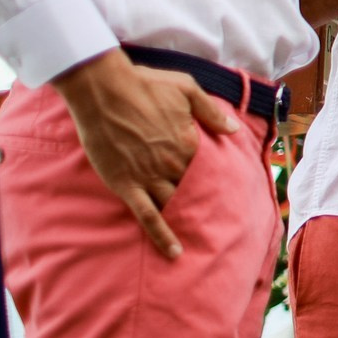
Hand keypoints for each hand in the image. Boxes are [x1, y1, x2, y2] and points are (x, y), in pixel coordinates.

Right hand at [53, 51, 242, 257]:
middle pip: (192, 188)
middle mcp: (173, 164)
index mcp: (190, 142)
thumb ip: (212, 112)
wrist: (104, 90)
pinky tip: (173, 251)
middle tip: (215, 219)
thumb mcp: (188, 89)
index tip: (222, 188)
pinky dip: (161, 235)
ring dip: (186, 219)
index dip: (212, 177)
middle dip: (201, 201)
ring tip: (199, 238)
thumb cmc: (146, 85)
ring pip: (173, 204)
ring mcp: (150, 177)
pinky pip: (147, 216)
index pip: (208, 167)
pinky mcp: (126, 185)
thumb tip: (234, 129)